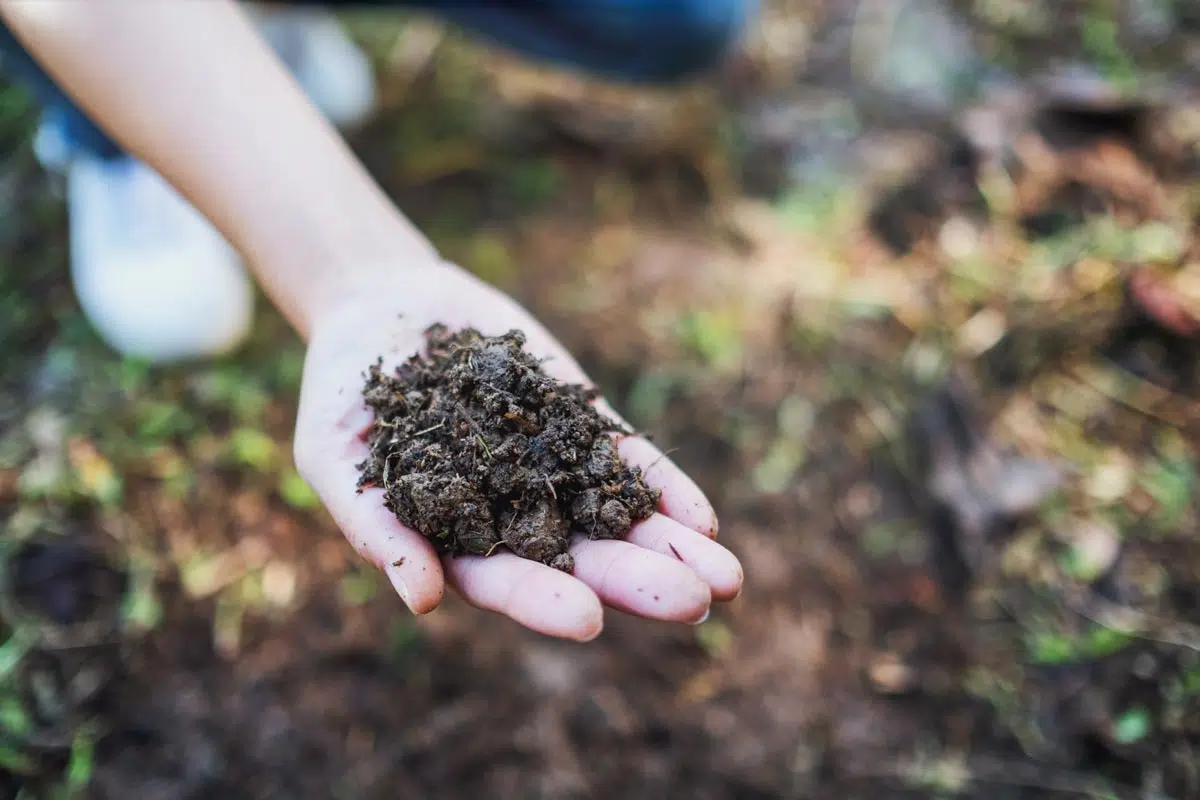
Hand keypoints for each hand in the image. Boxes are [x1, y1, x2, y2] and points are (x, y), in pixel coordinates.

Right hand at [293, 262, 742, 640]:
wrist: (380, 308)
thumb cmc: (339, 393)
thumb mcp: (336, 456)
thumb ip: (375, 525)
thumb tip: (423, 600)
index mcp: (454, 540)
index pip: (503, 580)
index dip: (543, 600)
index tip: (589, 620)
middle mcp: (511, 515)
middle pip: (580, 558)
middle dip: (638, 581)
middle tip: (698, 603)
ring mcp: (549, 466)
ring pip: (616, 516)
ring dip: (670, 547)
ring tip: (728, 581)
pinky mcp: (574, 419)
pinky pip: (623, 456)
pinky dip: (660, 486)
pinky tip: (701, 519)